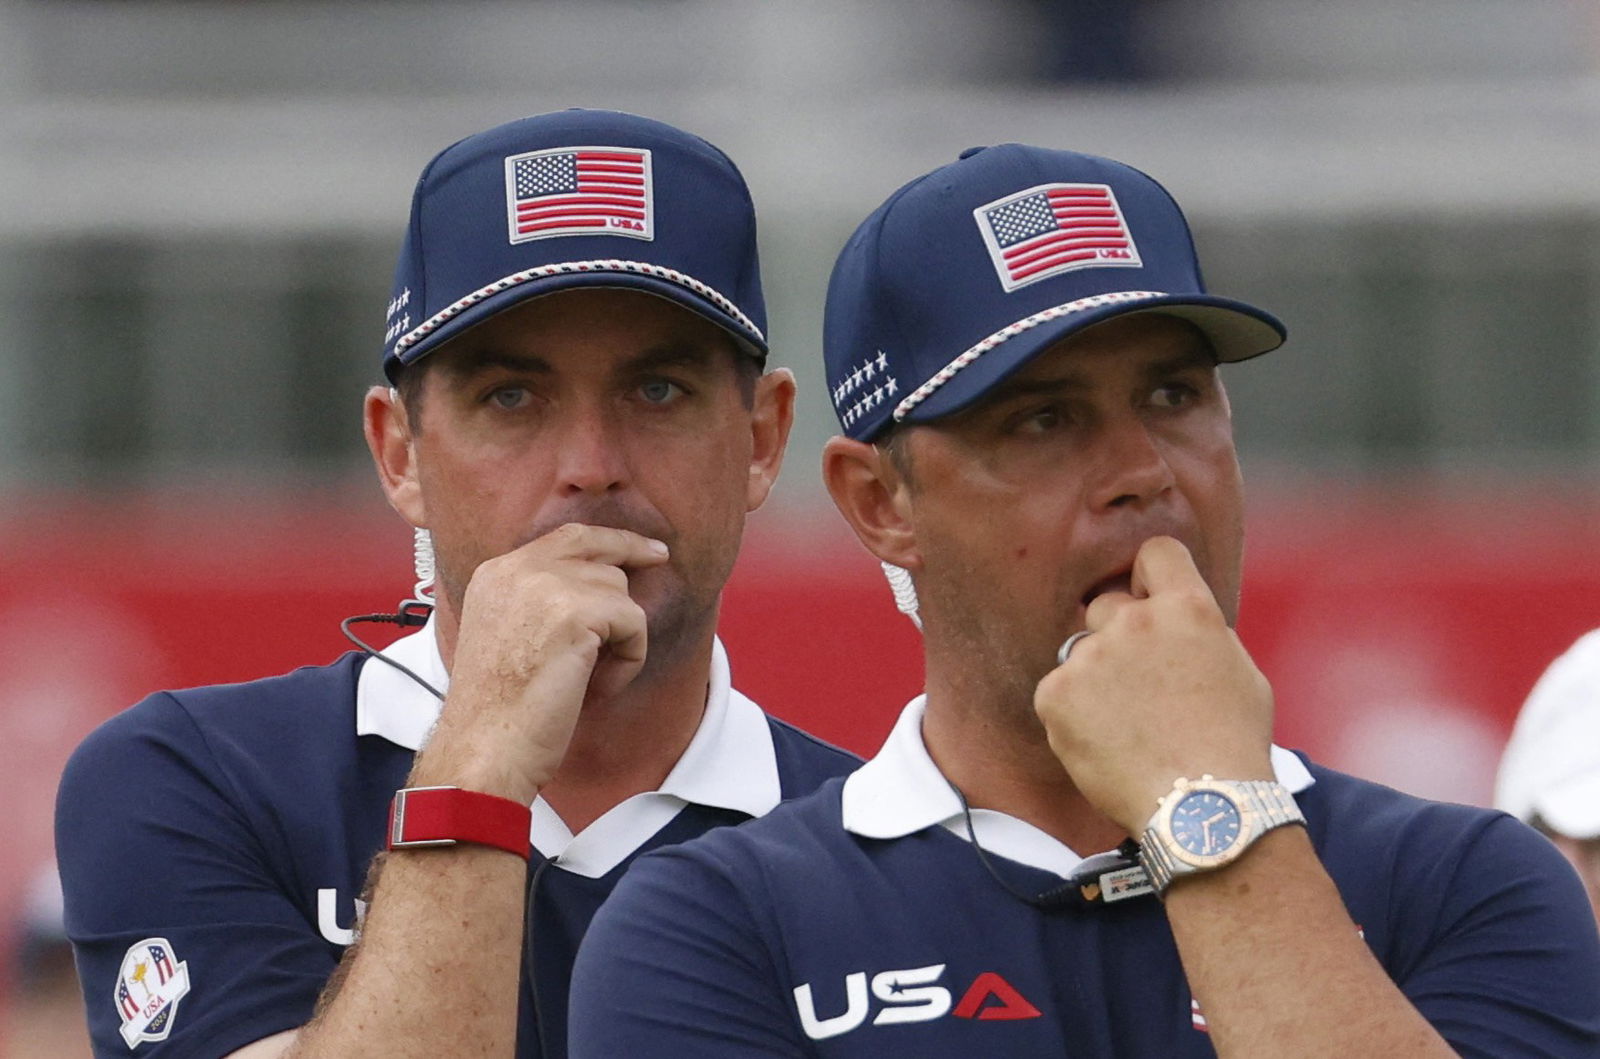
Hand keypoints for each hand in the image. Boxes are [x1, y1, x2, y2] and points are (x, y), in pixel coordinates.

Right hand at [414, 523, 669, 801]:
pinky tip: (597, 688)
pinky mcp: (576, 612)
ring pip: (619, 590)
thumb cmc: (500, 713)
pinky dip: (628, 659)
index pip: (564, 538)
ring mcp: (545, 585)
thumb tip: (602, 583)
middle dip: (633, 551)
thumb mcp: (508, 636)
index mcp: (496, 573)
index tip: (639, 548)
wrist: (486, 748)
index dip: (607, 540)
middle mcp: (516, 569)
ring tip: (589, 680)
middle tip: (661, 558)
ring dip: (618, 637)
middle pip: (596, 548)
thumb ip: (540, 601)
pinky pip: (633, 622)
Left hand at [1033, 536, 1273, 834]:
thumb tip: (1178, 614)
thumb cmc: (1232, 747)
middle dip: (1119, 638)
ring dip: (1095, 679)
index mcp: (1187, 608)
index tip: (1151, 601)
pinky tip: (1104, 744)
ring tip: (1127, 727)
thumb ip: (1200, 631)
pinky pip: (1057, 691)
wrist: (1203, 811)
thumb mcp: (1240, 671)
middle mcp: (1135, 621)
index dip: (1152, 576)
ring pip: (1081, 652)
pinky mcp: (1056, 693)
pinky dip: (1072, 715)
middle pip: (1108, 606)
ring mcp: (1091, 656)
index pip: (1155, 553)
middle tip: (1141, 689)